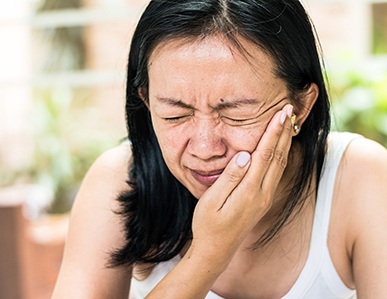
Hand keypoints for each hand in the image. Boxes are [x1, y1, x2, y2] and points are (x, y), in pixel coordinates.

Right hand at [190, 104, 293, 263]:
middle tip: (289, 109)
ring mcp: (265, 198)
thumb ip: (230, 177)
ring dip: (285, 142)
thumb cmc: (208, 225)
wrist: (216, 250)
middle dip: (284, 131)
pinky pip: (277, 172)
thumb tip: (245, 155)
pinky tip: (281, 147)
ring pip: (280, 164)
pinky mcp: (263, 200)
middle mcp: (262, 193)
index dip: (273, 132)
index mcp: (250, 191)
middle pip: (278, 156)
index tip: (280, 113)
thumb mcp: (212, 201)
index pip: (265, 154)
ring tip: (288, 123)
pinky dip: (281, 155)